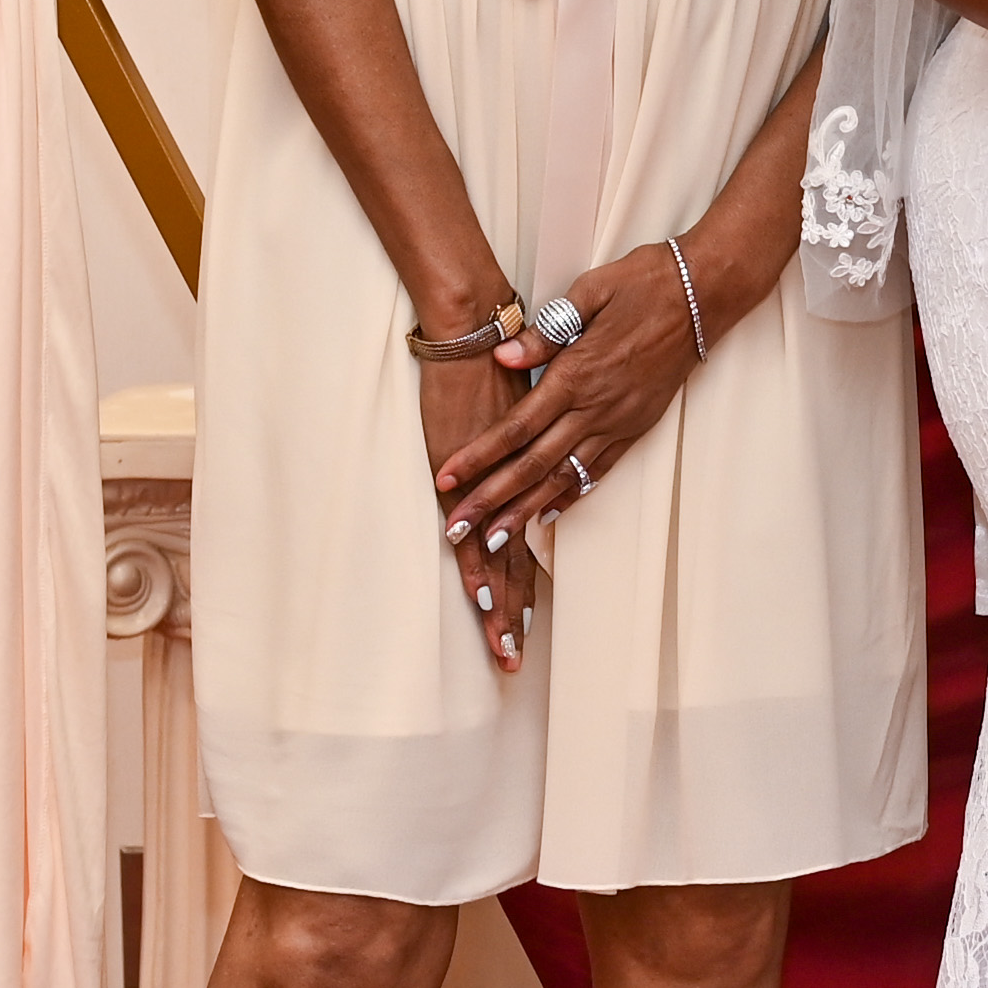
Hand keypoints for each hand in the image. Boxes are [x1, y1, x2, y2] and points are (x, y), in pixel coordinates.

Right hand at [418, 346, 541, 674]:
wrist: (474, 328)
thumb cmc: (496, 361)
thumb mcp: (515, 409)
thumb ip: (514, 447)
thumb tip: (514, 469)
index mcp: (519, 481)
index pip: (521, 548)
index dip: (522, 588)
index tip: (525, 626)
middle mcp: (507, 487)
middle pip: (512, 563)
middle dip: (511, 613)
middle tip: (512, 660)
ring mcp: (486, 483)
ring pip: (497, 555)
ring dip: (498, 602)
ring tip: (501, 645)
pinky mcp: (463, 473)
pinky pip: (472, 527)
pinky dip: (476, 564)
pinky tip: (480, 596)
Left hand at [437, 244, 713, 549]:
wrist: (704, 295)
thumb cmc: (644, 284)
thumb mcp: (589, 292)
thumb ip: (545, 331)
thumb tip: (503, 357)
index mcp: (577, 374)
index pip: (517, 427)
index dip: (479, 457)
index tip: (447, 479)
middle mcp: (597, 408)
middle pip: (534, 465)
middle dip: (492, 500)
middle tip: (460, 529)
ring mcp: (620, 421)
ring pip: (565, 477)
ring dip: (527, 510)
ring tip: (497, 538)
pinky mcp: (638, 425)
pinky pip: (600, 469)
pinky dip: (572, 494)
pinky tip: (549, 511)